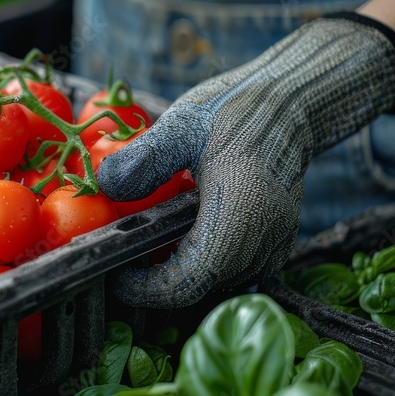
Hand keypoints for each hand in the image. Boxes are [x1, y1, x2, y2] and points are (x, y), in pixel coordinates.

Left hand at [96, 13, 394, 307]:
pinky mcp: (276, 245)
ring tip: (146, 246)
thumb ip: (143, 158)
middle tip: (123, 255)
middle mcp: (264, 242)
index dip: (145, 289)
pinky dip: (201, 264)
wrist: (288, 105)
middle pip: (201, 290)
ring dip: (179, 274)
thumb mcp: (180, 125)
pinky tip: (177, 237)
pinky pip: (233, 271)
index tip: (115, 273)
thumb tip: (106, 187)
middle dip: (156, 283)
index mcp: (240, 215)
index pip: (188, 282)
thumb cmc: (232, 110)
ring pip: (217, 285)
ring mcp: (274, 247)